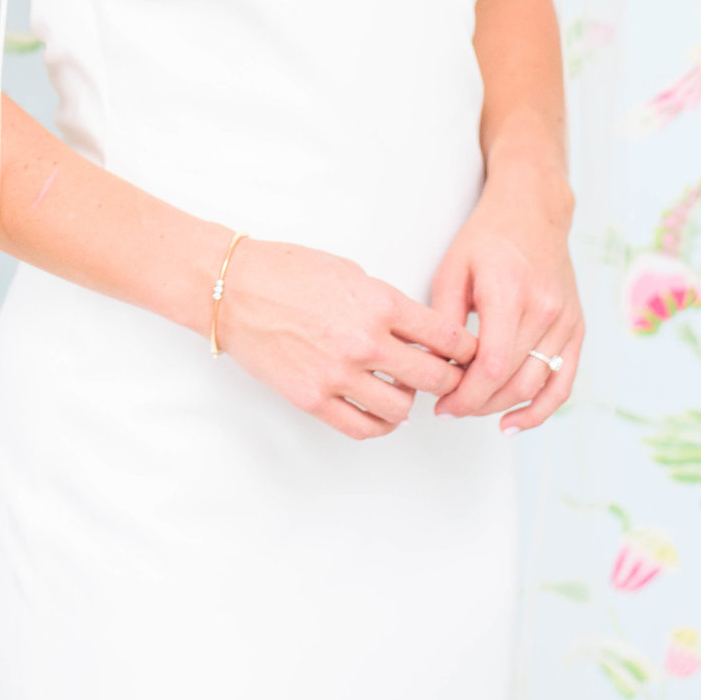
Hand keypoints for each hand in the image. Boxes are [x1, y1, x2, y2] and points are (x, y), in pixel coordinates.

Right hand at [216, 238, 472, 440]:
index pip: (445, 337)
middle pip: (432, 377)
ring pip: (401, 409)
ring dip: (410, 403)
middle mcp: (364, 342)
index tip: (466, 353)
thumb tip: (418, 333)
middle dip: (447, 378)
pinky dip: (381, 425)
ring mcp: (338, 375)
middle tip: (446, 377)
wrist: (234, 289)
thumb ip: (387, 304)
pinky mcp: (313, 399)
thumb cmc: (287, 272)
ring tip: (404, 391)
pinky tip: (382, 415)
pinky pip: (363, 427)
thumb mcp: (350, 272)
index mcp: (378, 303)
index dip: (464, 349)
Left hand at [429, 170, 582, 432]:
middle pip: (512, 381)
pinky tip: (514, 422)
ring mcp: (566, 321)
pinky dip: (541, 409)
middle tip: (449, 408)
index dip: (465, 395)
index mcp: (510, 293)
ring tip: (472, 409)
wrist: (533, 211)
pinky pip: (563, 382)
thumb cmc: (486, 238)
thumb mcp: (452, 269)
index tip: (441, 404)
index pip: (490, 366)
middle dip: (477, 404)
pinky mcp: (577, 328)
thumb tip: (428, 364)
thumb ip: (443, 320)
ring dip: (501, 407)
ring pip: (536, 386)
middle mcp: (545, 310)